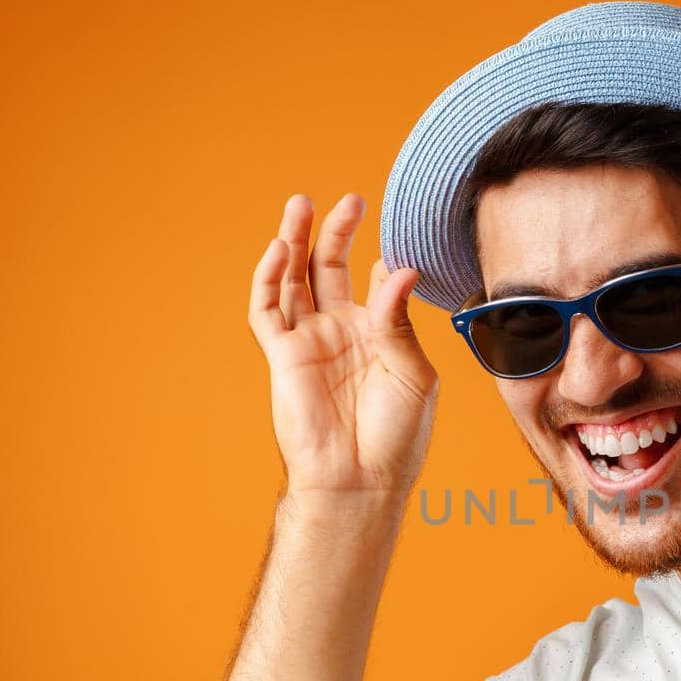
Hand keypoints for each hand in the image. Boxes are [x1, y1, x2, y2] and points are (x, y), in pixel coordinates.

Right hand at [248, 193, 438, 499]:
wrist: (359, 480)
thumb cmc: (395, 436)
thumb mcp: (413, 373)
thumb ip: (400, 320)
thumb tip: (401, 268)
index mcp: (380, 336)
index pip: (377, 284)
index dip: (384, 263)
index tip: (396, 247)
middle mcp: (342, 333)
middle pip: (330, 269)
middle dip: (336, 233)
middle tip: (349, 200)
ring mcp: (310, 342)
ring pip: (295, 279)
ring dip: (296, 241)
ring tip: (302, 204)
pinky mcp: (283, 356)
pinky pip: (267, 310)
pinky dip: (269, 278)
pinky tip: (279, 249)